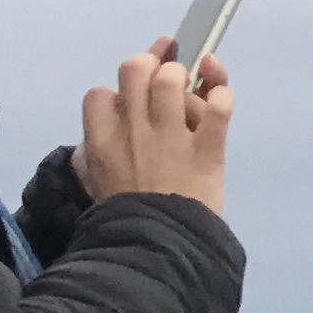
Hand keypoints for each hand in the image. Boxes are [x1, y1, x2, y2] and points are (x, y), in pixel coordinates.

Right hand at [76, 47, 229, 212]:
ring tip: (193, 88)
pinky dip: (222, 95)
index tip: (131, 100)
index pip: (99, 94)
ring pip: (173, 79)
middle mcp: (133, 131)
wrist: (157, 248)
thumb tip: (94, 133)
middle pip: (135, 69)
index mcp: (101, 141)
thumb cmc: (127, 219)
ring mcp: (171, 137)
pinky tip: (220, 99)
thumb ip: (90, 155)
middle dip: (151, 64)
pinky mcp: (206, 149)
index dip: (115, 92)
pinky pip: (218, 107)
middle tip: (166, 73)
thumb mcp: (94, 186)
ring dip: (185, 77)